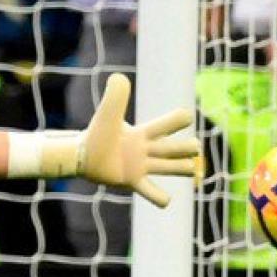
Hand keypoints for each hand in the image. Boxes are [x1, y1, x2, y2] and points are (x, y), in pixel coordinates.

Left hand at [80, 73, 199, 207]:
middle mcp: (147, 150)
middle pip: (173, 149)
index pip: (166, 125)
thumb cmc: (96, 133)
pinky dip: (160, 198)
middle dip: (186, 148)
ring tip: (192, 169)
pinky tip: (166, 200)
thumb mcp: (107, 114)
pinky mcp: (133, 182)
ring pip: (170, 168)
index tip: (186, 116)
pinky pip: (151, 192)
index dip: (176, 120)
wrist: (82, 156)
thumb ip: (114, 97)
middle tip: (194, 147)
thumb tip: (118, 76)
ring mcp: (141, 167)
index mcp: (143, 133)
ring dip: (181, 169)